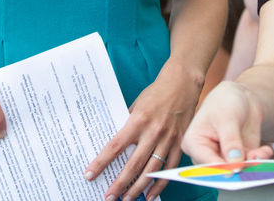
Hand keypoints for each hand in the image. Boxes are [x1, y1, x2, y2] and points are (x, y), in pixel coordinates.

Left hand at [84, 64, 202, 200]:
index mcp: (138, 121)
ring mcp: (168, 140)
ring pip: (151, 171)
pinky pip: (169, 170)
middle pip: (133, 165)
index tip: (90, 175)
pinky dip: (159, 185)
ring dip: (137, 189)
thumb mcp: (136, 104)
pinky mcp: (180, 144)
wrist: (183, 84)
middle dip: (119, 185)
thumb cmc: (156, 92)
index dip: (101, 163)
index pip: (115, 147)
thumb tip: (116, 144)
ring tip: (126, 200)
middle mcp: (153, 132)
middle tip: (108, 197)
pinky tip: (150, 195)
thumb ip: (128, 124)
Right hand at [181, 81, 272, 165]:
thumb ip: (230, 140)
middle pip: (220, 170)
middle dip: (238, 168)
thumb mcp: (227, 117)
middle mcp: (207, 155)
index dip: (220, 168)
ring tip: (262, 152)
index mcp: (194, 144)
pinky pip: (250, 165)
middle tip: (252, 161)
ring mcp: (224, 159)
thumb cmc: (225, 102)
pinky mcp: (239, 159)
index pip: (204, 162)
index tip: (235, 169)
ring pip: (237, 170)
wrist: (241, 99)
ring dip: (252, 164)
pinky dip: (259, 160)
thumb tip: (235, 162)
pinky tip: (265, 150)